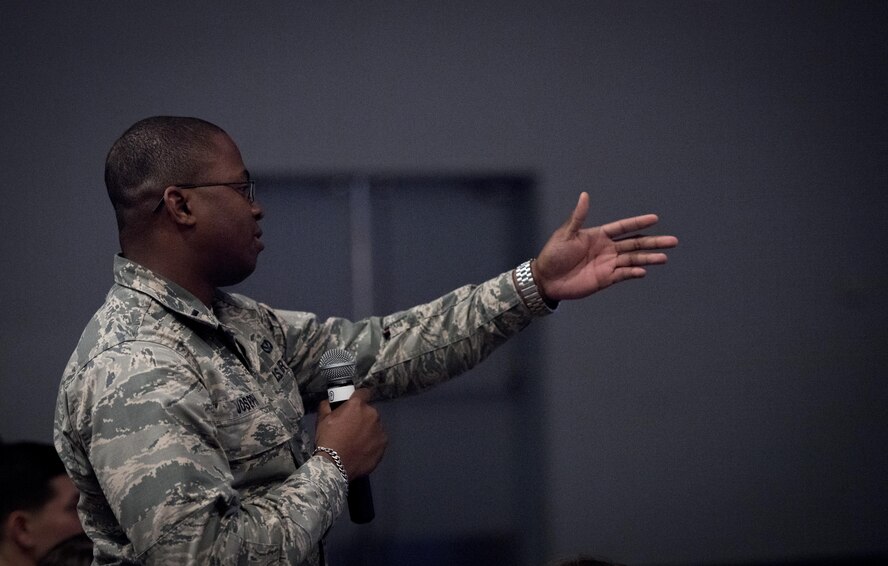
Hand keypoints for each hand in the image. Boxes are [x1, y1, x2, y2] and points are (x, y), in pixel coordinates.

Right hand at [315, 388, 386, 478]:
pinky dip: (373, 442)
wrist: (335, 465)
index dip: (359, 397)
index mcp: (358, 405)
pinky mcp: (383, 445)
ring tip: (358, 441)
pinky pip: (379, 439)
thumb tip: (329, 402)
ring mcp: (380, 430)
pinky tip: (364, 449)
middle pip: (370, 411)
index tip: (354, 404)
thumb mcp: (322, 419)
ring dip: (369, 429)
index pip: (364, 393)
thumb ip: (327, 406)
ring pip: (376, 425)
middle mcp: (372, 414)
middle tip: (352, 427)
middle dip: (363, 416)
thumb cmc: (328, 439)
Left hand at [533, 192, 677, 300]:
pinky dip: (633, 272)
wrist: (546, 279)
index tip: (655, 219)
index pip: (623, 227)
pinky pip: (622, 274)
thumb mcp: (565, 234)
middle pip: (635, 244)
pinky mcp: (605, 279)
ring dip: (648, 258)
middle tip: (673, 241)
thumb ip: (578, 218)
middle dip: (654, 242)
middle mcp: (607, 249)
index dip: (638, 223)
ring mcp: (608, 264)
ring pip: (633, 259)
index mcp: (599, 235)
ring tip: (664, 257)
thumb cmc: (553, 254)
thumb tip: (584, 195)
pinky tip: (643, 270)